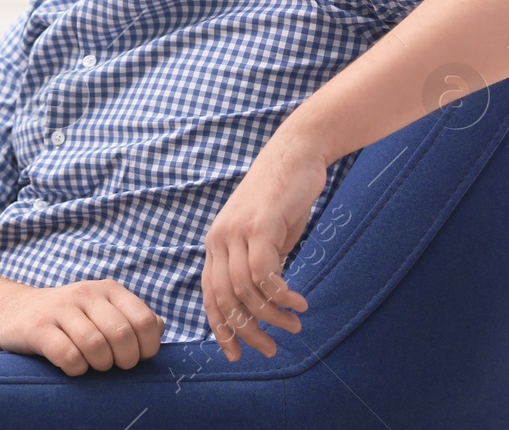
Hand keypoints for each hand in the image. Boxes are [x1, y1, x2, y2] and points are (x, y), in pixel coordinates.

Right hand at [0, 279, 164, 374]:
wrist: (15, 311)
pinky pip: (67, 355)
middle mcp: (85, 293)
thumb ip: (132, 317)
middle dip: (124, 360)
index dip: (147, 347)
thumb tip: (160, 326)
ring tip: (92, 364)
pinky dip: (75, 368)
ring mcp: (60, 308)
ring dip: (98, 365)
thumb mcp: (102, 310)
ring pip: (95, 346)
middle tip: (113, 365)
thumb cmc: (69, 318)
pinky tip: (71, 365)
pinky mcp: (37, 327)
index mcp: (108, 290)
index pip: (145, 321)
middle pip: (122, 335)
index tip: (137, 357)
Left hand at [200, 135, 328, 361]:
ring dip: (272, 315)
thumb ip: (258, 267)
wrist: (296, 154)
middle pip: (224, 299)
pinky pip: (264, 272)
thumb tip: (263, 306)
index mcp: (216, 244)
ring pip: (245, 290)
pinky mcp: (259, 225)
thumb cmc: (283, 199)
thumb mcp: (265, 238)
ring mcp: (236, 230)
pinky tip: (298, 303)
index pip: (210, 295)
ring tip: (294, 325)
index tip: (236, 354)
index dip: (221, 327)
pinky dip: (281, 294)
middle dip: (247, 331)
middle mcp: (219, 239)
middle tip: (272, 349)